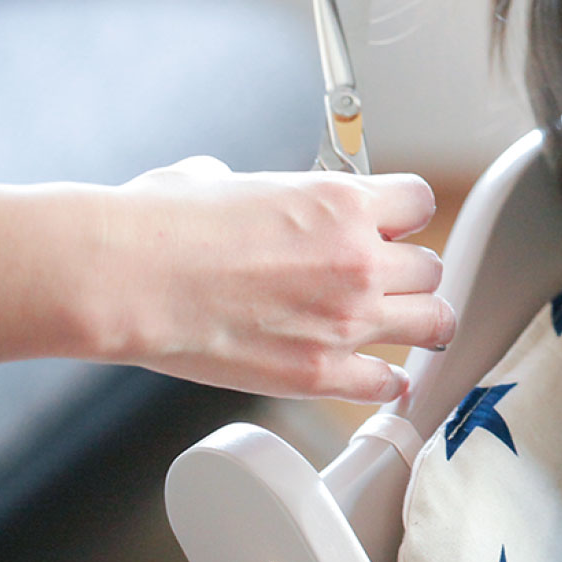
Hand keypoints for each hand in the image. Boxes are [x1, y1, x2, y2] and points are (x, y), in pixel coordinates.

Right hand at [95, 157, 455, 400]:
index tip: (389, 229)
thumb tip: (246, 192)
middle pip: (430, 268)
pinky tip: (374, 375)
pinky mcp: (321, 373)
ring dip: (416, 323)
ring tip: (401, 327)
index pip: (420, 203)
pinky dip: (385, 382)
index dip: (404, 217)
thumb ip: (262, 189)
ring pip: (433, 322)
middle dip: (407, 273)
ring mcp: (346, 319)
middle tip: (383, 282)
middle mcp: (359, 260)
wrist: (127, 278)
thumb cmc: (162, 225)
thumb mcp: (223, 178)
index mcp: (342, 203)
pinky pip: (388, 383)